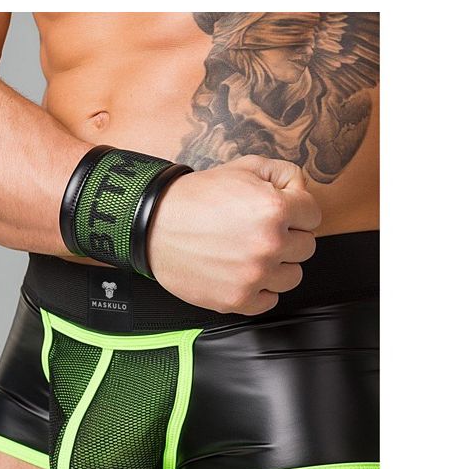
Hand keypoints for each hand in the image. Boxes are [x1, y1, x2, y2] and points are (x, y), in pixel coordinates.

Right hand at [147, 155, 320, 314]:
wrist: (154, 226)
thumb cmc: (196, 198)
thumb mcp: (243, 167)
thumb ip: (282, 174)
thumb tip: (301, 190)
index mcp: (275, 209)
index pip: (313, 216)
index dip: (297, 211)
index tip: (281, 213)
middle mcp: (269, 245)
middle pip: (306, 248)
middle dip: (288, 238)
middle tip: (260, 232)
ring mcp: (254, 276)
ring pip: (292, 276)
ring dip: (277, 265)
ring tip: (251, 254)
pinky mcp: (238, 299)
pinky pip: (270, 300)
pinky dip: (260, 289)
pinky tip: (244, 273)